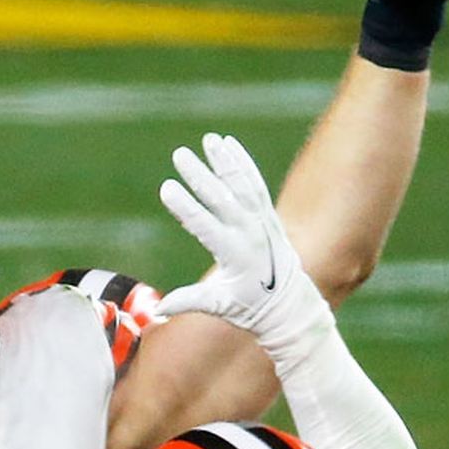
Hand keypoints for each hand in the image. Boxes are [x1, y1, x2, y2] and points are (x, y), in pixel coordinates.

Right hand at [156, 133, 332, 360]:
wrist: (290, 305)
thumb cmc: (250, 308)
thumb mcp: (220, 307)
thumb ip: (189, 302)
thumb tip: (158, 309)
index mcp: (235, 255)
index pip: (205, 226)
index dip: (185, 207)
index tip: (166, 188)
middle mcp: (250, 233)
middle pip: (221, 198)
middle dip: (199, 175)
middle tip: (179, 154)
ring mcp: (262, 221)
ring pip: (242, 184)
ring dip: (224, 160)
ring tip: (207, 139)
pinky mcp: (267, 215)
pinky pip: (255, 183)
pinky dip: (242, 163)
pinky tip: (228, 144)